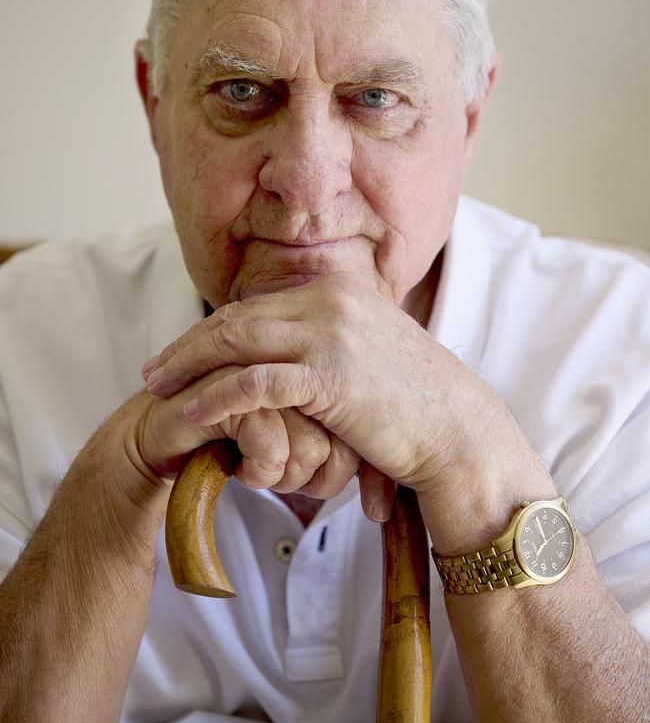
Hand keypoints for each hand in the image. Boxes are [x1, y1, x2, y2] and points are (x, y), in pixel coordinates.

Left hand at [141, 273, 545, 540]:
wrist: (458, 431)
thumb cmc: (412, 403)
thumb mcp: (367, 354)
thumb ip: (326, 344)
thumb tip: (286, 361)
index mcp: (337, 291)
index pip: (256, 305)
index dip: (212, 330)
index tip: (183, 354)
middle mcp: (331, 301)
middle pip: (237, 318)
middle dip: (189, 346)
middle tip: (155, 372)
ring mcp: (331, 334)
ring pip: (238, 343)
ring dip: (190, 368)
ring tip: (160, 391)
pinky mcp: (331, 375)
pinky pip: (257, 382)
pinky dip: (219, 397)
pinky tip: (195, 414)